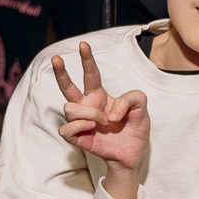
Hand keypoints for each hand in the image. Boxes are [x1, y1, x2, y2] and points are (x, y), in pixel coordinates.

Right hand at [52, 40, 149, 198]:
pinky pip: (66, 127)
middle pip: (66, 87)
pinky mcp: (75, 137)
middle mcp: (86, 106)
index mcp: (99, 95)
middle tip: (56, 58)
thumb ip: (132, 98)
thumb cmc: (134, 128)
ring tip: (102, 121)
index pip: (90, 73)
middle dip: (60, 72)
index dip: (87, 59)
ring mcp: (79, 121)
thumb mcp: (142, 107)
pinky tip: (92, 128)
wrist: (132, 154)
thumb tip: (108, 112)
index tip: (83, 44)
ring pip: (70, 107)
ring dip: (89, 113)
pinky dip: (80, 125)